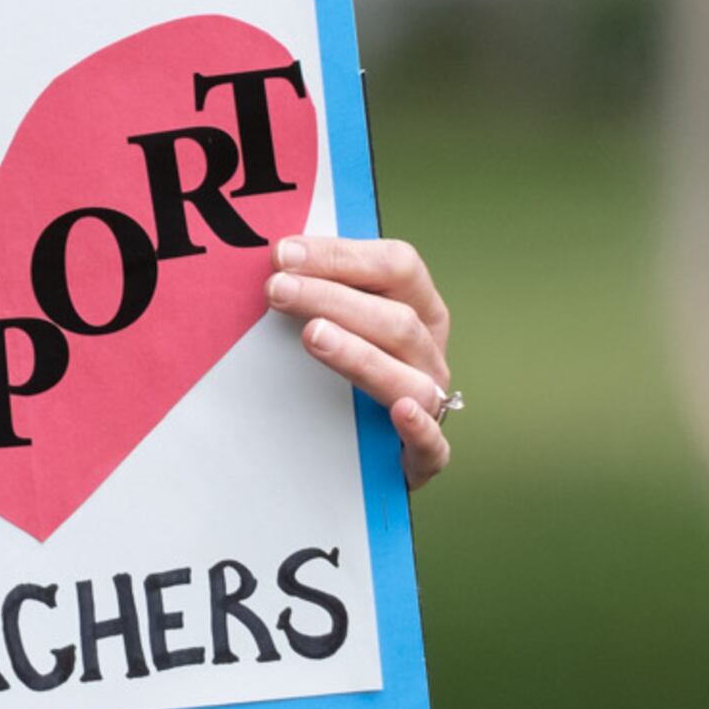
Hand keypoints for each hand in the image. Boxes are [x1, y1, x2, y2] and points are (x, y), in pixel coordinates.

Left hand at [267, 235, 458, 490]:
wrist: (367, 441)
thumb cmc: (351, 358)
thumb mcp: (342, 316)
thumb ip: (321, 285)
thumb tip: (275, 256)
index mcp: (419, 305)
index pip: (395, 266)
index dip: (340, 257)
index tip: (284, 254)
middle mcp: (429, 351)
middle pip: (396, 318)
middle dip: (332, 299)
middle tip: (278, 290)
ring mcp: (431, 401)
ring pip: (407, 377)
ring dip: (360, 355)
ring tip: (314, 335)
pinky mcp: (424, 454)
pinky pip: (432, 444)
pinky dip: (419, 428)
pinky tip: (400, 413)